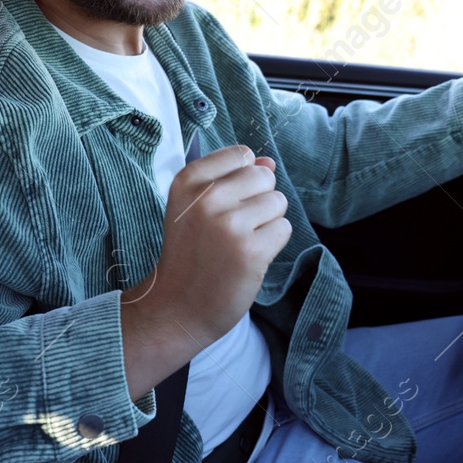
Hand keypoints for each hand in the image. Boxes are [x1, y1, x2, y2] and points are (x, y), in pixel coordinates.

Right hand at [119, 145, 290, 399]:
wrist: (178, 308)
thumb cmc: (191, 254)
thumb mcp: (197, 208)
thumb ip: (233, 179)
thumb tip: (269, 162)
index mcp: (188, 180)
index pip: (242, 155)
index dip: (243, 179)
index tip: (223, 205)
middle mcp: (207, 198)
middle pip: (264, 176)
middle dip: (259, 200)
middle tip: (233, 229)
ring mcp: (229, 225)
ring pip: (278, 201)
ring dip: (267, 223)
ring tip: (240, 243)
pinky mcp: (251, 251)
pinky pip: (284, 228)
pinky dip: (273, 244)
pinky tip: (248, 258)